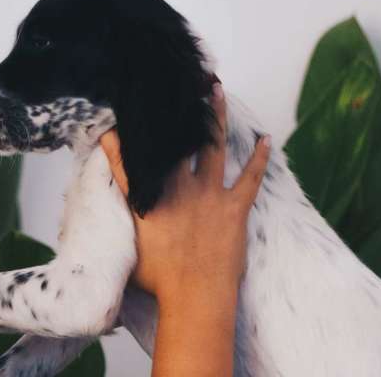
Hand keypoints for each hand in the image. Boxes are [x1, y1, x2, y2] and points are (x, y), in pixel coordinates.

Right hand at [99, 83, 270, 304]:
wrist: (195, 298)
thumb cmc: (160, 278)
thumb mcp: (129, 240)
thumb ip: (122, 204)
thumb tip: (113, 184)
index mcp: (152, 195)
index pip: (137, 155)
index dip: (131, 131)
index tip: (126, 109)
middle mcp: (180, 187)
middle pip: (178, 139)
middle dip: (179, 109)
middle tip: (181, 83)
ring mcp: (209, 195)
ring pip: (213, 146)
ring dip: (215, 116)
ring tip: (215, 90)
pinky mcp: (234, 209)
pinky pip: (251, 178)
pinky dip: (259, 158)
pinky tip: (266, 139)